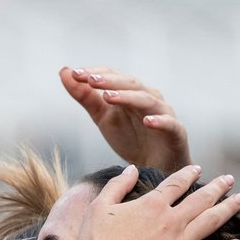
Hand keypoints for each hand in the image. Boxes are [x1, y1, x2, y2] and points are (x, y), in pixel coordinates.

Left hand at [61, 66, 191, 171]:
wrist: (153, 168)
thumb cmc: (130, 138)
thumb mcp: (102, 117)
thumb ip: (85, 96)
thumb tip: (64, 71)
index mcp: (130, 92)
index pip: (114, 75)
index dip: (96, 73)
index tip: (75, 74)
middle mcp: (148, 98)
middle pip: (130, 83)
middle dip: (110, 81)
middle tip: (90, 80)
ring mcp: (163, 113)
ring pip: (147, 100)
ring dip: (128, 97)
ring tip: (108, 97)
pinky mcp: (176, 132)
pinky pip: (170, 124)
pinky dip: (159, 121)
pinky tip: (147, 121)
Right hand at [75, 165, 239, 239]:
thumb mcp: (99, 207)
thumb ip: (118, 185)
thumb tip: (131, 168)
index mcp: (153, 204)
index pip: (177, 184)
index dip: (190, 174)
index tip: (198, 170)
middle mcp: (171, 221)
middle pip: (202, 199)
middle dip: (218, 187)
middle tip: (229, 180)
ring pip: (212, 222)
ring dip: (228, 209)